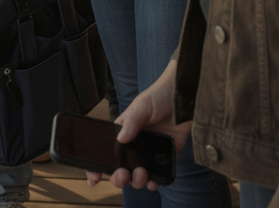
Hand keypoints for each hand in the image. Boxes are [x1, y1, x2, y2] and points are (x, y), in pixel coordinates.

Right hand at [86, 59, 191, 191]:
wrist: (184, 98)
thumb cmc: (159, 96)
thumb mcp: (141, 106)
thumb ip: (131, 122)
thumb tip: (120, 140)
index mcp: (124, 131)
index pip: (107, 150)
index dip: (98, 165)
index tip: (94, 176)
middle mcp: (135, 144)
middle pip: (121, 168)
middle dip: (119, 177)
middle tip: (123, 175)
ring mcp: (149, 153)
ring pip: (138, 176)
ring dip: (137, 180)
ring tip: (142, 173)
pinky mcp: (165, 158)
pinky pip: (157, 176)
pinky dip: (153, 182)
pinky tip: (153, 180)